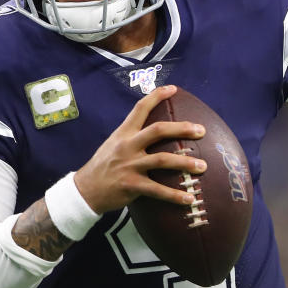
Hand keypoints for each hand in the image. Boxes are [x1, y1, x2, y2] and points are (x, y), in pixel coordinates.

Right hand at [74, 85, 206, 214]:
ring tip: (203, 166)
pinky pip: (158, 190)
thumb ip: (132, 137)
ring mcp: (129, 165)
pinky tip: (189, 198)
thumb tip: (156, 132)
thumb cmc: (104, 166)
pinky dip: (175, 195)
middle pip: (158, 130)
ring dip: (185, 163)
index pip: (140, 108)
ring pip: (162, 160)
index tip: (173, 89)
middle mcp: (127, 146)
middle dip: (182, 128)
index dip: (157, 96)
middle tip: (201, 130)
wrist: (85, 190)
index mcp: (124, 133)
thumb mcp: (114, 144)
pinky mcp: (131, 185)